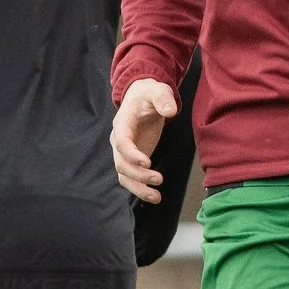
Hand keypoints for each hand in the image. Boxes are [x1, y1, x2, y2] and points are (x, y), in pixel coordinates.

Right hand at [110, 78, 177, 202]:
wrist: (143, 97)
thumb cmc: (150, 94)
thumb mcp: (159, 91)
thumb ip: (163, 99)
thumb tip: (170, 111)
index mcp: (123, 123)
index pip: (122, 142)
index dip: (132, 154)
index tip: (147, 163)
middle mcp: (118, 139)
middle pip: (121, 163)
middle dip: (138, 174)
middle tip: (158, 179)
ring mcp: (124, 151)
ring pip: (124, 175)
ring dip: (138, 187)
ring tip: (157, 197)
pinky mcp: (132, 159)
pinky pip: (130, 178)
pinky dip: (140, 188)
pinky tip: (155, 196)